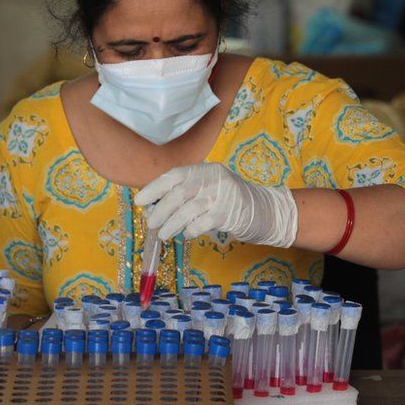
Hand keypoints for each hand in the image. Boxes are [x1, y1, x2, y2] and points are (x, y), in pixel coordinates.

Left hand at [134, 163, 297, 246]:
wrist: (265, 211)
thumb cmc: (229, 202)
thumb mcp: (209, 189)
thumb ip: (186, 193)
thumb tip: (153, 206)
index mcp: (206, 169)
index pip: (175, 175)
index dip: (154, 187)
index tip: (139, 200)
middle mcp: (214, 178)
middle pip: (179, 193)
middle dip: (160, 210)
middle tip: (151, 223)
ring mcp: (223, 195)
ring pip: (188, 210)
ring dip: (172, 224)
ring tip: (165, 233)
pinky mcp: (230, 213)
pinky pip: (202, 223)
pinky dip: (191, 230)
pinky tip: (187, 234)